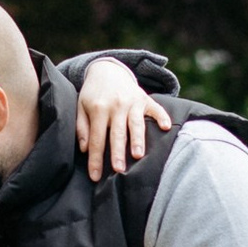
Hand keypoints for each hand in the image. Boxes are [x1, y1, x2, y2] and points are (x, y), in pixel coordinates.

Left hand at [74, 57, 171, 181]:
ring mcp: (132, 101)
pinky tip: (166, 127)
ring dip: (138, 139)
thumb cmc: (93, 94)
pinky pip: (155, 109)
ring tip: (138, 155)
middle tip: (119, 169)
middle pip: (117, 133)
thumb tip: (85, 149)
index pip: (96, 138)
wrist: (107, 70)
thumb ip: (82, 127)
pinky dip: (162, 117)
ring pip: (136, 124)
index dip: (95, 159)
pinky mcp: (145, 98)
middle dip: (118, 152)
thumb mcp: (81, 107)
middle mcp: (116, 105)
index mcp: (98, 109)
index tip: (95, 176)